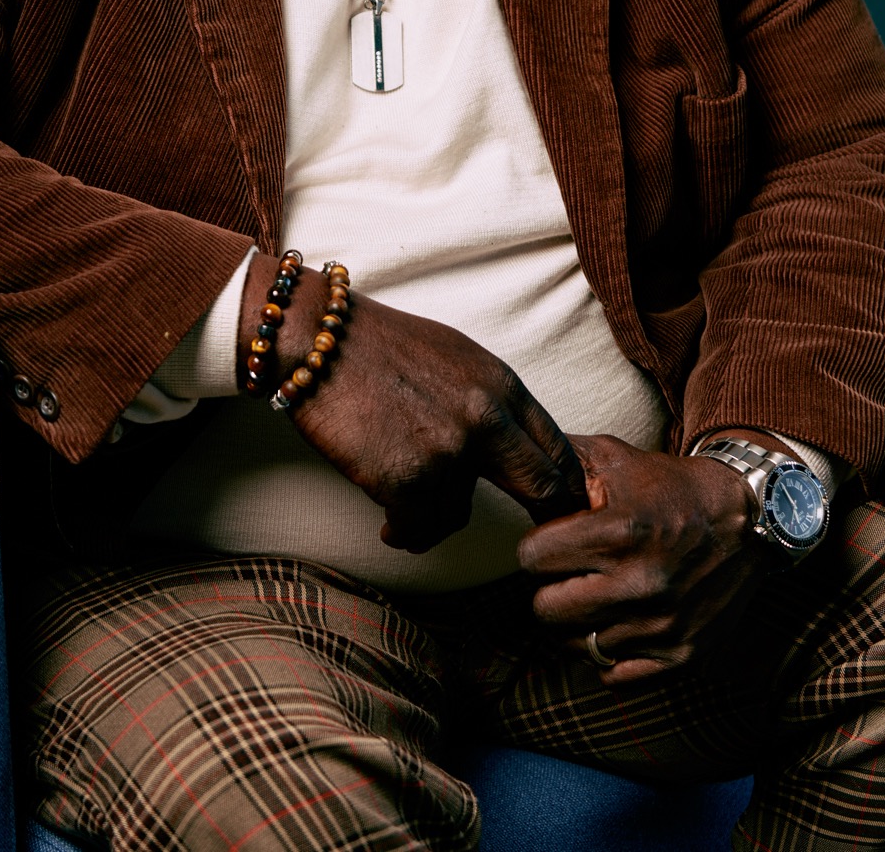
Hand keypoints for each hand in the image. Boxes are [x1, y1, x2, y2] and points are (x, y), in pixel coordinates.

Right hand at [238, 255, 587, 551]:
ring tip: (405, 495)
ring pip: (460, 515)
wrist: (316, 339)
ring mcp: (446, 451)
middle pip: (543, 492)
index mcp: (501, 384)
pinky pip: (418, 530)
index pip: (560, 451)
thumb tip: (523, 454)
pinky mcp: (405, 480)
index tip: (561, 513)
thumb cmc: (380, 346)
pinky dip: (403, 530)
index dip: (568, 490)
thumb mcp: (457, 357)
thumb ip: (493, 403)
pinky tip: (389, 520)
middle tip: (535, 544)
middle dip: (543, 522)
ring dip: (435, 514)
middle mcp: (484, 418)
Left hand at [518, 435, 769, 684]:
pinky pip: (611, 675)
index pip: (529, 559)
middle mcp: (638, 584)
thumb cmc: (671, 486)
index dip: (536, 547)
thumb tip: (509, 460)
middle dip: (550, 587)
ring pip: (574, 645)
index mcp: (618, 532)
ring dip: (579, 622)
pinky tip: (616, 623)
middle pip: (544, 610)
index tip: (554, 541)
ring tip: (598, 593)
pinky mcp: (680, 657)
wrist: (749, 521)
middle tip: (572, 571)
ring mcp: (660, 627)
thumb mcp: (615, 457)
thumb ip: (559, 458)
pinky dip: (606, 654)